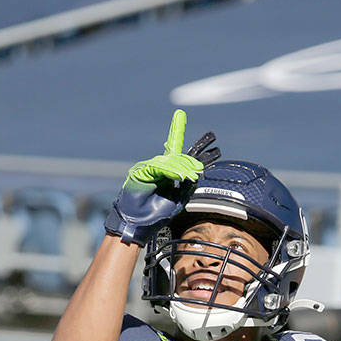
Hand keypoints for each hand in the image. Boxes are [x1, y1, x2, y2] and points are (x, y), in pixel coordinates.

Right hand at [105, 109, 208, 244]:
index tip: (180, 114)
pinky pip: (159, 168)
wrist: (139, 226)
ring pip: (169, 161)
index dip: (176, 130)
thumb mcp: (178, 199)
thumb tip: (195, 172)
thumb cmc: (155, 215)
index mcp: (164, 172)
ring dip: (182, 168)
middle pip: (175, 156)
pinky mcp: (140, 172)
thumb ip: (186, 185)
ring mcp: (146, 168)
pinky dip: (171, 171)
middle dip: (190, 161)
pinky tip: (180, 176)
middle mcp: (155, 167)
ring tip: (192, 175)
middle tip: (202, 166)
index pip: (172, 149)